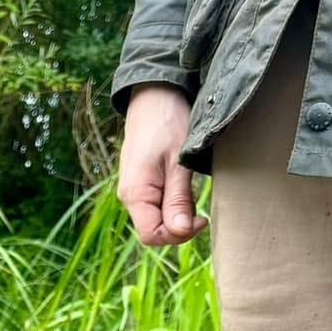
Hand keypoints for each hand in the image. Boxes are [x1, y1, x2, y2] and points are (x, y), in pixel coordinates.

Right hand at [118, 85, 206, 246]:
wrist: (154, 95)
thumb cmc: (168, 122)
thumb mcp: (178, 161)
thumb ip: (178, 199)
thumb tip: (181, 232)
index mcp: (135, 193)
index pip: (152, 235)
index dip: (178, 235)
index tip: (202, 218)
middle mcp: (130, 196)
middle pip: (154, 230)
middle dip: (179, 225)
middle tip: (201, 206)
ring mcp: (134, 190)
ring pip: (157, 218)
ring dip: (177, 213)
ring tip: (191, 189)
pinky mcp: (141, 183)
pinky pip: (156, 205)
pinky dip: (173, 203)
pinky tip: (183, 185)